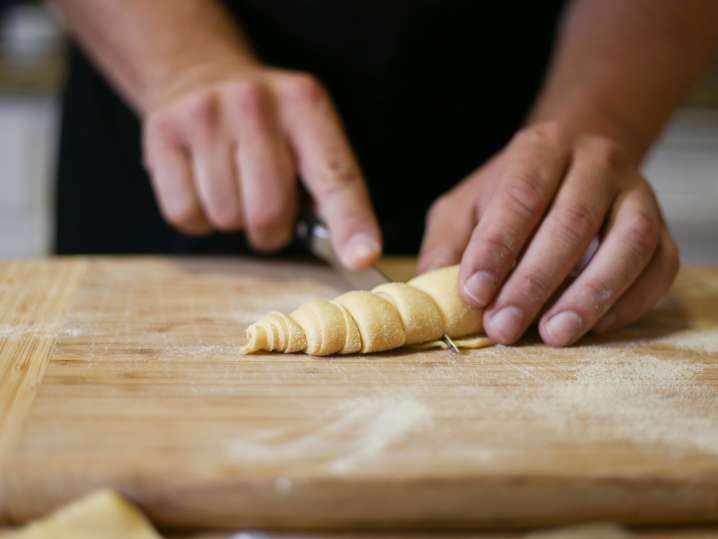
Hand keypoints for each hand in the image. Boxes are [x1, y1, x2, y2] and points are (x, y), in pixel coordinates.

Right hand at [142, 60, 380, 267]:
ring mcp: (203, 115)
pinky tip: (203, 186)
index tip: (362, 258)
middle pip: (270, 212)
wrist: (199, 72)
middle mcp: (254, 104)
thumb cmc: (267, 124)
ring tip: (233, 186)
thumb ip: (329, 186)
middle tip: (268, 212)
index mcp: (305, 104)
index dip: (351, 223)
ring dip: (234, 221)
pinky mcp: (161, 133)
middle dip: (272, 231)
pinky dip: (199, 219)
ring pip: (226, 218)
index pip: (335, 176)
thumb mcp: (309, 134)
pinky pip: (186, 214)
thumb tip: (352, 250)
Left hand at [418, 122, 678, 345]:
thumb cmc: (511, 193)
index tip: (474, 295)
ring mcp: (637, 194)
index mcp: (539, 149)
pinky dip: (630, 301)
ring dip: (590, 294)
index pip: (520, 195)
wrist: (576, 163)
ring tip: (554, 334)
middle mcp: (595, 164)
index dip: (496, 248)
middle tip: (504, 327)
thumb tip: (432, 295)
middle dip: (534, 282)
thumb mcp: (465, 206)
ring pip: (627, 242)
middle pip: (572, 221)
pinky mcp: (662, 229)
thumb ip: (447, 246)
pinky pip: (659, 265)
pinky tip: (594, 327)